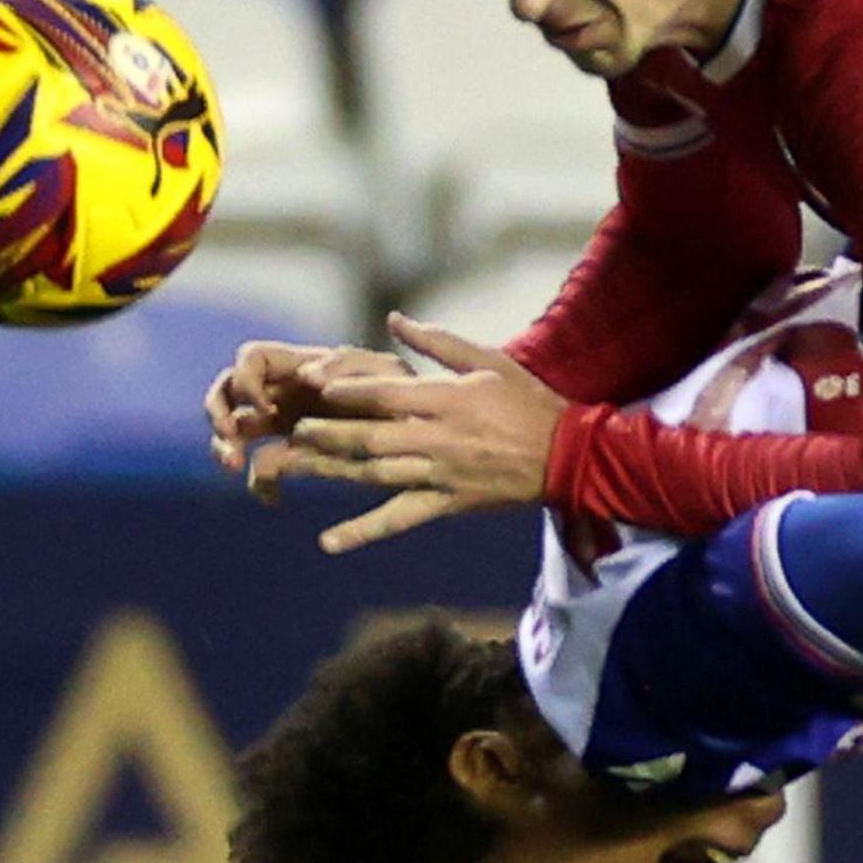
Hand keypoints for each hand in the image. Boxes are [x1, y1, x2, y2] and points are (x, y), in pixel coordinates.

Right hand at [207, 339, 409, 485]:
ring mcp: (285, 423)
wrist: (428, 435)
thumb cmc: (410, 394)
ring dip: (224, 447)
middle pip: (226, 392)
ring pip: (234, 430)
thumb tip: (305, 375)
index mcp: (300, 365)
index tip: (267, 408)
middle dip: (218, 414)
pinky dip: (261, 484)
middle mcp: (285, 390)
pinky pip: (262, 469)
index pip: (250, 359)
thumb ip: (348, 367)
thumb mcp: (387, 373)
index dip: (248, 380)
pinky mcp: (296, 456)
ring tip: (236, 466)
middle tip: (230, 441)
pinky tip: (274, 500)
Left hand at [243, 316, 568, 553]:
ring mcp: (439, 475)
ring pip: (375, 475)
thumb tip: (394, 320)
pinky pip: (398, 519)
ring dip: (332, 471)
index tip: (314, 383)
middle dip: (328, 432)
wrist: (568, 456)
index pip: (385, 394)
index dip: (347, 389)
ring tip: (295, 465)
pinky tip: (328, 542)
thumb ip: (438, 342)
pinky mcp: (445, 503)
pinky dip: (362, 532)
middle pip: (370, 436)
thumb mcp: (489, 360)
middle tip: (294, 427)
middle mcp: (437, 439)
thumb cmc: (528, 402)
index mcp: (447, 400)